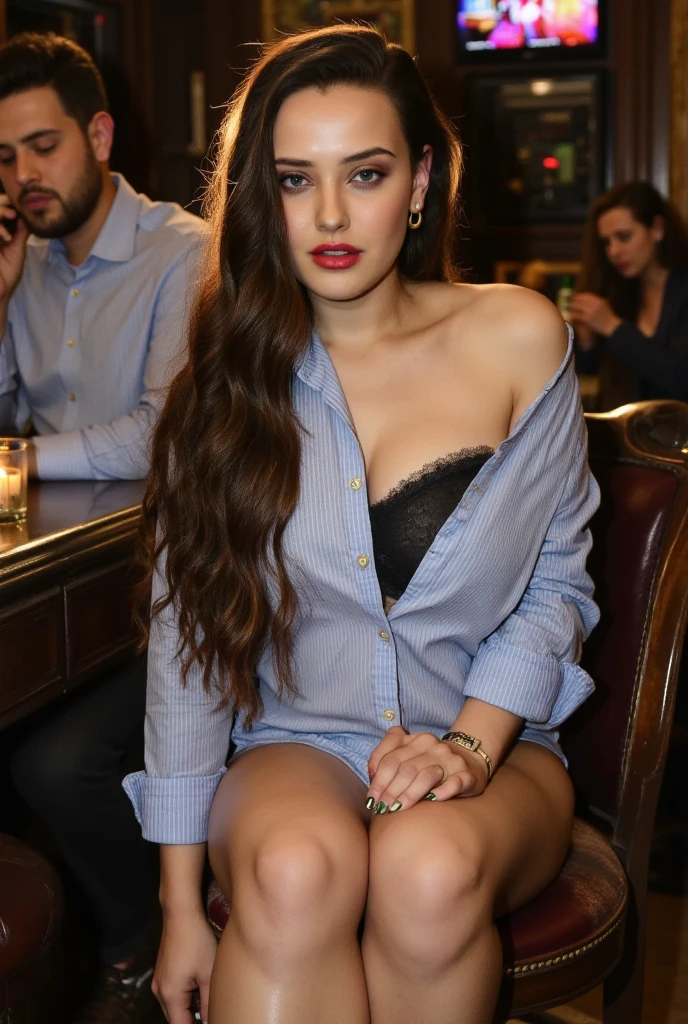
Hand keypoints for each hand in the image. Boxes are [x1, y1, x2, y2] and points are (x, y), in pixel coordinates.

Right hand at [0, 198, 28, 302]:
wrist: (1, 290)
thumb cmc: (8, 273)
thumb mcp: (18, 249)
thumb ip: (21, 232)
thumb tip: (28, 216)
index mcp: (0, 232)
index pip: (3, 213)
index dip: (10, 206)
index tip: (22, 207)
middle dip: (3, 205)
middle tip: (14, 211)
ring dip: (0, 212)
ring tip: (11, 216)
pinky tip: (6, 237)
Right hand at [152, 909, 216, 1023]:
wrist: (181, 914)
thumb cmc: (196, 940)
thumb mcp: (207, 973)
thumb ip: (207, 1003)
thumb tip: (208, 1020)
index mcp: (170, 994)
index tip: (208, 1022)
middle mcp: (159, 991)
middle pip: (175, 1019)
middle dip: (191, 1020)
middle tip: (209, 1014)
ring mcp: (158, 981)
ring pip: (173, 1007)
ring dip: (187, 1009)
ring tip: (205, 1001)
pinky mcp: (162, 973)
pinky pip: (171, 995)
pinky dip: (184, 998)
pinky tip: (198, 988)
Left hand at [366, 726, 489, 812]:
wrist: (469, 759)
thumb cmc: (429, 762)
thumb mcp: (408, 754)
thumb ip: (387, 761)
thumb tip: (372, 780)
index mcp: (414, 739)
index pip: (389, 758)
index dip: (377, 780)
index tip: (371, 799)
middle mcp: (431, 746)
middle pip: (404, 769)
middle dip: (389, 791)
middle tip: (381, 809)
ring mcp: (450, 759)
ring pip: (425, 776)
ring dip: (408, 795)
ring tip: (397, 809)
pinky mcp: (466, 774)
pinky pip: (453, 783)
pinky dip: (441, 793)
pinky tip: (431, 801)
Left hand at [568, 292, 621, 336]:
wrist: (611, 326)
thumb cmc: (608, 316)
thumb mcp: (604, 305)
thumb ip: (596, 301)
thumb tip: (586, 299)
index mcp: (598, 300)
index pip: (586, 295)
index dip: (579, 295)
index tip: (575, 296)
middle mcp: (594, 304)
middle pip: (580, 299)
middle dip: (573, 300)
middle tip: (569, 302)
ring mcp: (590, 311)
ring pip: (577, 306)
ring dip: (572, 307)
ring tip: (569, 308)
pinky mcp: (586, 319)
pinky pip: (576, 315)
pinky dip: (573, 315)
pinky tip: (572, 316)